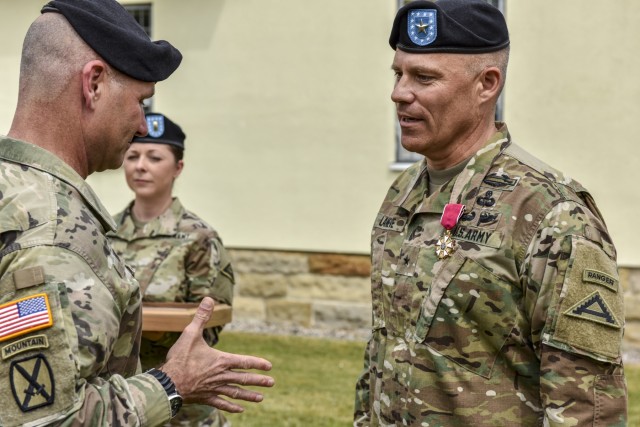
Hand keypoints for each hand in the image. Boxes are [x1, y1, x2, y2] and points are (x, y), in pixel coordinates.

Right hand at [161, 297, 273, 412]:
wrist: (168, 383)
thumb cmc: (179, 358)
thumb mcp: (191, 333)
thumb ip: (202, 317)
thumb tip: (209, 299)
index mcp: (221, 361)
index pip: (244, 362)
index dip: (257, 363)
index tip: (269, 366)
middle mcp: (220, 376)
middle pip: (244, 379)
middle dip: (259, 381)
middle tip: (272, 382)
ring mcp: (214, 389)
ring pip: (235, 393)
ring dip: (249, 395)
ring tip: (261, 398)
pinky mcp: (205, 398)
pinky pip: (221, 403)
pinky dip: (231, 406)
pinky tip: (239, 409)